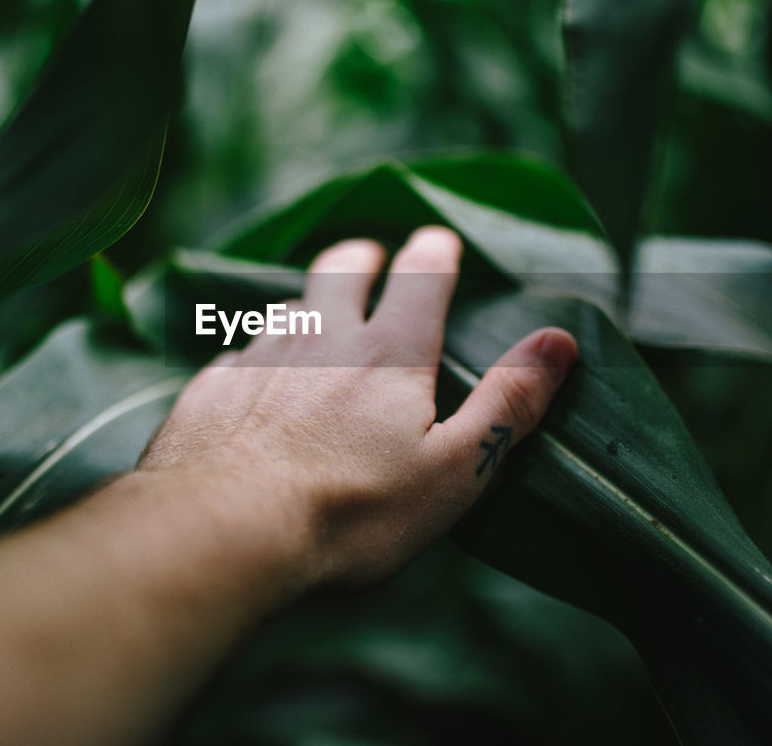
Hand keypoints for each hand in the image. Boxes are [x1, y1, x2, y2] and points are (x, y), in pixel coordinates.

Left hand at [139, 226, 577, 587]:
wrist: (224, 531)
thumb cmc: (354, 511)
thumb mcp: (456, 470)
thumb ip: (508, 403)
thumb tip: (560, 339)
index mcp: (390, 354)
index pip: (420, 278)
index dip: (434, 254)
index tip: (438, 240)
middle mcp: (322, 338)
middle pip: (341, 270)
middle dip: (362, 257)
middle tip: (371, 257)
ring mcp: (259, 358)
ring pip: (287, 308)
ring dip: (308, 304)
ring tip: (315, 316)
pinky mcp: (211, 388)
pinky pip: (238, 354)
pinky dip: (256, 356)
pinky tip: (253, 379)